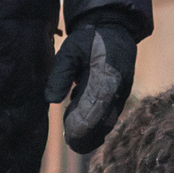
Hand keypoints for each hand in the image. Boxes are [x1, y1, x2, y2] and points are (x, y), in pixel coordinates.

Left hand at [46, 18, 138, 153]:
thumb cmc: (89, 38)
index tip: (69, 133)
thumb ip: (61, 73)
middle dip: (88, 135)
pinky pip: (109, 118)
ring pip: (109, 122)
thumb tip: (51, 100)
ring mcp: (122, 93)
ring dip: (92, 134)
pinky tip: (81, 130)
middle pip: (106, 119)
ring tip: (73, 140)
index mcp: (108, 72)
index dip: (84, 121)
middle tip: (70, 143)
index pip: (97, 104)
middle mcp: (119, 86)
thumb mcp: (71, 49)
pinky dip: (95, 127)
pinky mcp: (120, 98)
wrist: (114, 30)